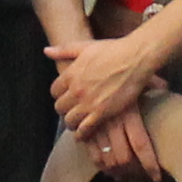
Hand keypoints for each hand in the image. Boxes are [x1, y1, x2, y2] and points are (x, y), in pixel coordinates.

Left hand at [47, 28, 162, 132]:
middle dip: (64, 110)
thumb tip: (46, 51)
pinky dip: (81, 134)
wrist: (134, 58)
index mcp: (70, 74)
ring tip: (75, 125)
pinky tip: (82, 135)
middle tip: (69, 111)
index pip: (54, 91)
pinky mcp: (102, 112)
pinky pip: (85, 129)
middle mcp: (76, 90)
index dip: (58, 95)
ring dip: (71, 123)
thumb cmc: (113, 49)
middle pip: (60, 107)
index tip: (64, 97)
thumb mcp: (85, 46)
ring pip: (70, 120)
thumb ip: (64, 50)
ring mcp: (88, 102)